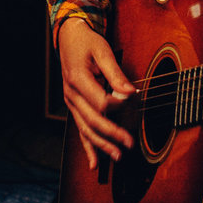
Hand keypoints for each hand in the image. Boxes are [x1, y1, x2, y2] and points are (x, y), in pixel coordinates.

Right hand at [57, 18, 136, 170]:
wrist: (69, 38)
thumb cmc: (87, 42)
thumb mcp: (102, 51)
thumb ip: (115, 73)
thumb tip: (130, 93)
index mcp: (78, 79)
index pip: (101, 101)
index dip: (118, 105)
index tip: (133, 100)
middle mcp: (71, 94)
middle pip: (93, 120)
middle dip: (112, 135)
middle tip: (130, 144)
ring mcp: (71, 102)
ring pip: (86, 129)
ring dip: (102, 145)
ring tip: (118, 157)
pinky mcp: (74, 106)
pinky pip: (81, 129)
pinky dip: (88, 147)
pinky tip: (95, 164)